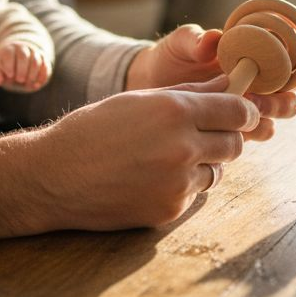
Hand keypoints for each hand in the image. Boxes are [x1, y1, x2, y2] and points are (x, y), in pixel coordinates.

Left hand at [0, 41, 51, 91]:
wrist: (18, 59)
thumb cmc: (5, 66)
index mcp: (9, 50)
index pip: (9, 54)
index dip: (9, 64)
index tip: (9, 75)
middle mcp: (23, 48)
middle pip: (24, 56)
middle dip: (22, 69)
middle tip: (19, 80)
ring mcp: (34, 53)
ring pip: (36, 61)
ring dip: (32, 74)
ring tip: (27, 85)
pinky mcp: (43, 60)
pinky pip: (46, 66)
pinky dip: (42, 76)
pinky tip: (37, 85)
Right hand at [0, 78, 257, 240]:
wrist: (54, 177)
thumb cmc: (92, 130)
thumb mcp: (138, 100)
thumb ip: (189, 94)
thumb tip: (229, 86)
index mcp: (174, 111)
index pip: (238, 111)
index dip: (242, 112)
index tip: (237, 114)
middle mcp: (182, 147)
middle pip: (235, 144)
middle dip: (224, 138)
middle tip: (200, 136)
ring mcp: (177, 182)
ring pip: (217, 171)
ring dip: (203, 164)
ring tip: (166, 158)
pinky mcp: (169, 210)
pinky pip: (193, 194)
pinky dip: (181, 186)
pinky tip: (150, 179)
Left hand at [125, 23, 295, 141]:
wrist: (153, 87)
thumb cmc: (171, 57)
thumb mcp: (180, 44)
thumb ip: (195, 40)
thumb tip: (211, 40)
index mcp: (257, 47)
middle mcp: (263, 75)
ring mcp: (254, 101)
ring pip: (286, 107)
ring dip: (281, 105)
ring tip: (259, 103)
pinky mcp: (241, 124)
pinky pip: (262, 129)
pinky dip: (259, 127)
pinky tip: (244, 125)